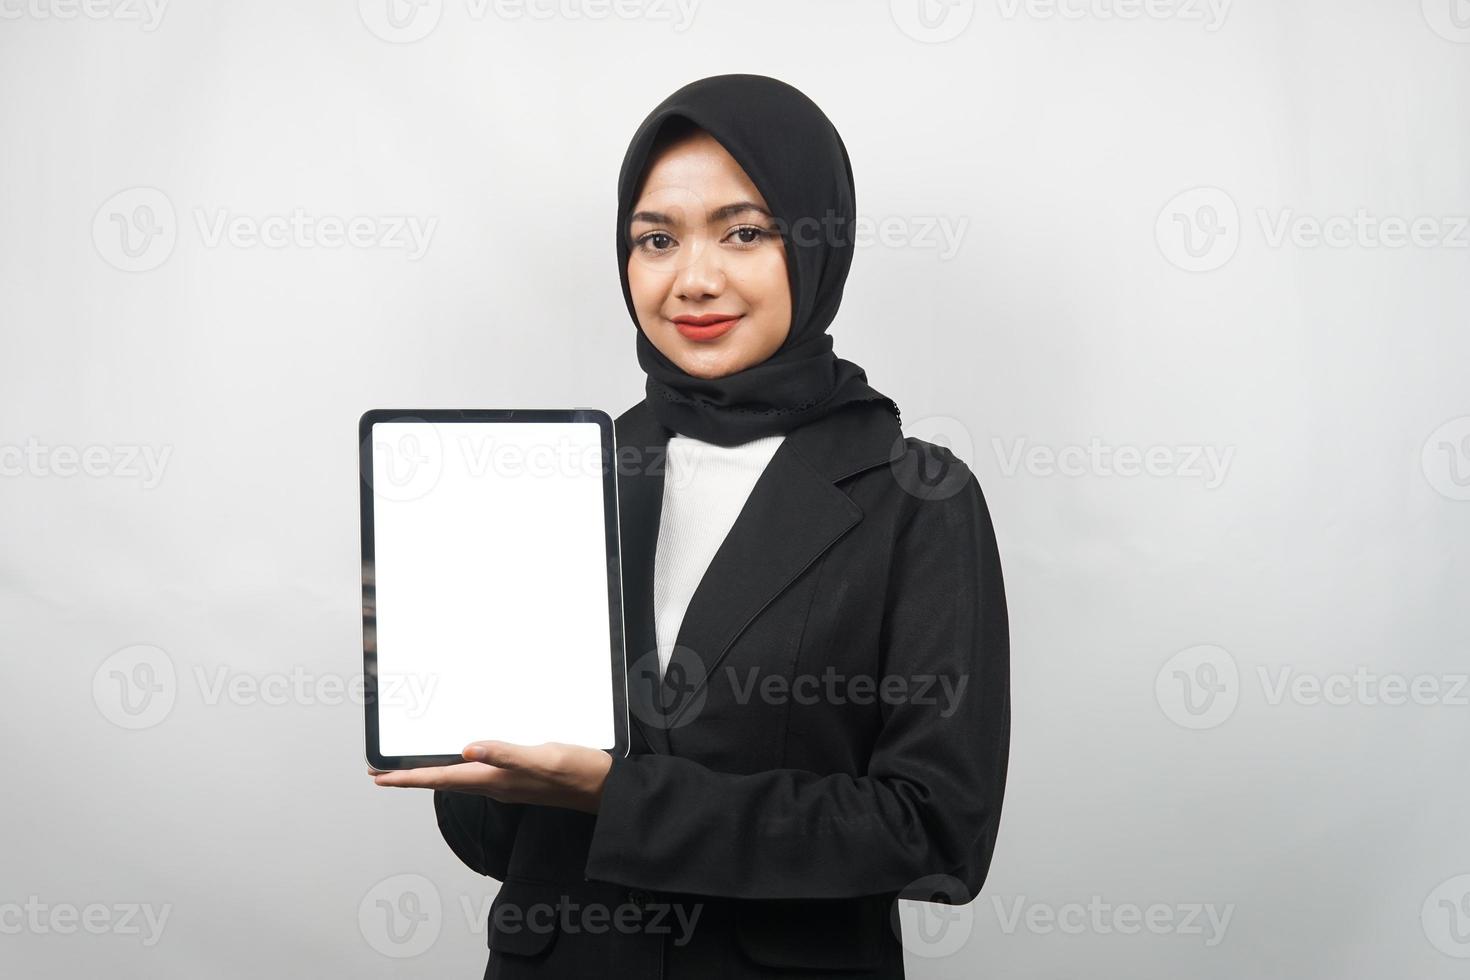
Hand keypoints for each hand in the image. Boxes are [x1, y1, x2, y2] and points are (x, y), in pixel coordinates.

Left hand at [369, 741, 612, 813]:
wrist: (604, 789)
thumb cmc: (578, 774)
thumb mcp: (542, 758)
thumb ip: (506, 754)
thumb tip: (468, 750)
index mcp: (495, 779)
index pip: (440, 778)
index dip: (408, 778)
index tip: (379, 776)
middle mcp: (496, 784)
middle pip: (442, 780)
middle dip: (410, 777)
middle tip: (383, 771)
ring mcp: (507, 782)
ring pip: (457, 778)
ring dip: (431, 773)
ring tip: (410, 767)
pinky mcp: (519, 776)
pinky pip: (477, 772)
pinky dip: (458, 765)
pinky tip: (462, 756)